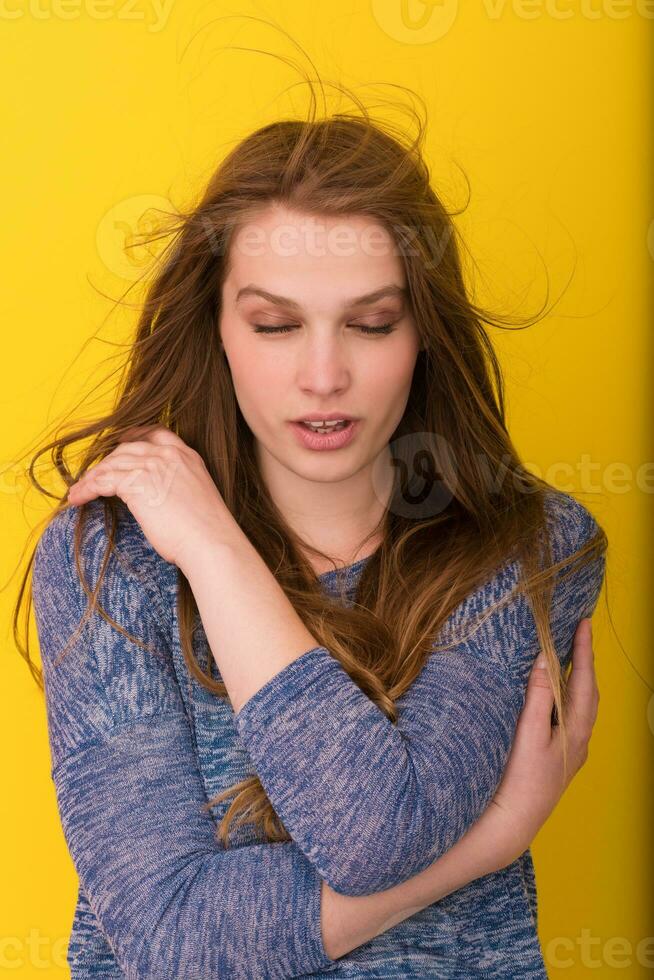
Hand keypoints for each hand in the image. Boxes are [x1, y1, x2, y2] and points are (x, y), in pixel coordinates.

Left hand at [65, 424, 233, 569]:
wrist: (211, 542)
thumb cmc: (206, 531)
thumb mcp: (195, 496)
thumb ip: (176, 485)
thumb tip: (155, 495)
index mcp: (187, 456)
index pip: (155, 433)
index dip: (134, 437)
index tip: (120, 445)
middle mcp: (169, 455)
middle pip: (127, 447)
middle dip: (108, 461)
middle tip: (94, 476)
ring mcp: (153, 466)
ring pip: (112, 464)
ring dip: (92, 478)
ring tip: (79, 491)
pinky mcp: (136, 482)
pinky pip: (102, 481)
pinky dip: (87, 489)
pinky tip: (79, 498)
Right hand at [485, 618, 598, 865]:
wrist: (514, 822)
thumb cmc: (521, 780)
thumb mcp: (528, 733)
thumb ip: (539, 695)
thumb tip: (546, 659)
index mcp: (577, 730)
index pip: (584, 680)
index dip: (584, 650)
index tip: (584, 623)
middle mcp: (581, 739)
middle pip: (588, 691)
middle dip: (584, 661)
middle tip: (578, 634)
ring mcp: (571, 750)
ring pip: (581, 705)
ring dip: (576, 678)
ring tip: (568, 657)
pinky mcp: (559, 758)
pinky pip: (570, 716)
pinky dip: (566, 696)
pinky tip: (554, 695)